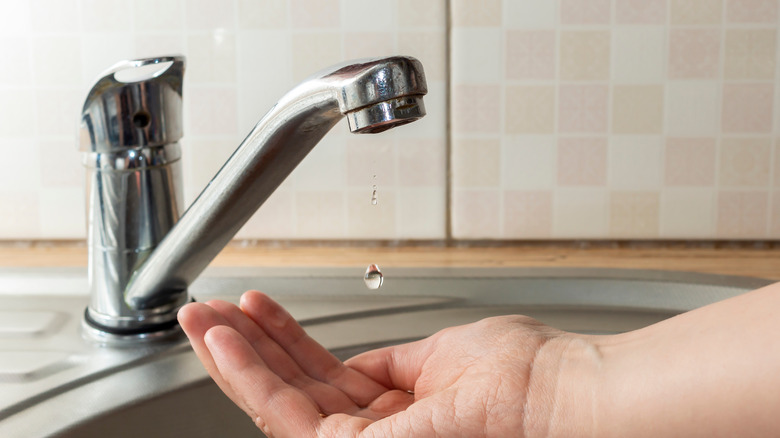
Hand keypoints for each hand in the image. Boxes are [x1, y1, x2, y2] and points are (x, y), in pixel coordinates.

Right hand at [178, 291, 584, 436]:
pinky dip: (249, 376)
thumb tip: (360, 360)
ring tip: (197, 321)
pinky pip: (288, 417)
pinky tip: (222, 343)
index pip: (327, 379)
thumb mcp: (447, 355)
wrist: (565, 399)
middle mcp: (379, 436)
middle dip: (246, 351)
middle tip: (206, 313)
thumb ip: (396, 364)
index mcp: (402, 413)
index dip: (288, 341)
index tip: (261, 307)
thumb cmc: (528, 375)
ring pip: (280, 407)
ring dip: (233, 360)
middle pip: (296, 393)